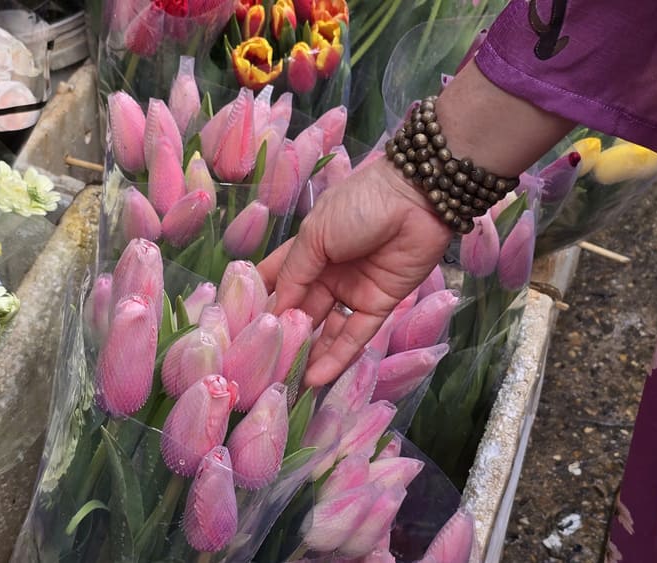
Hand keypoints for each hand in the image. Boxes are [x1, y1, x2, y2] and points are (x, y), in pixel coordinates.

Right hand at [258, 158, 452, 386]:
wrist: (416, 199)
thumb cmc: (359, 205)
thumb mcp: (315, 234)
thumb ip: (294, 274)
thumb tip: (276, 312)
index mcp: (308, 250)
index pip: (278, 281)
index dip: (261, 303)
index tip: (240, 331)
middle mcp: (328, 273)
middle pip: (301, 311)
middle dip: (284, 337)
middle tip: (262, 367)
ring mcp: (353, 291)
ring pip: (326, 329)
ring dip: (309, 354)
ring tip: (287, 381)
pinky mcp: (380, 305)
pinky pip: (355, 335)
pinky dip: (337, 356)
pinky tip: (316, 377)